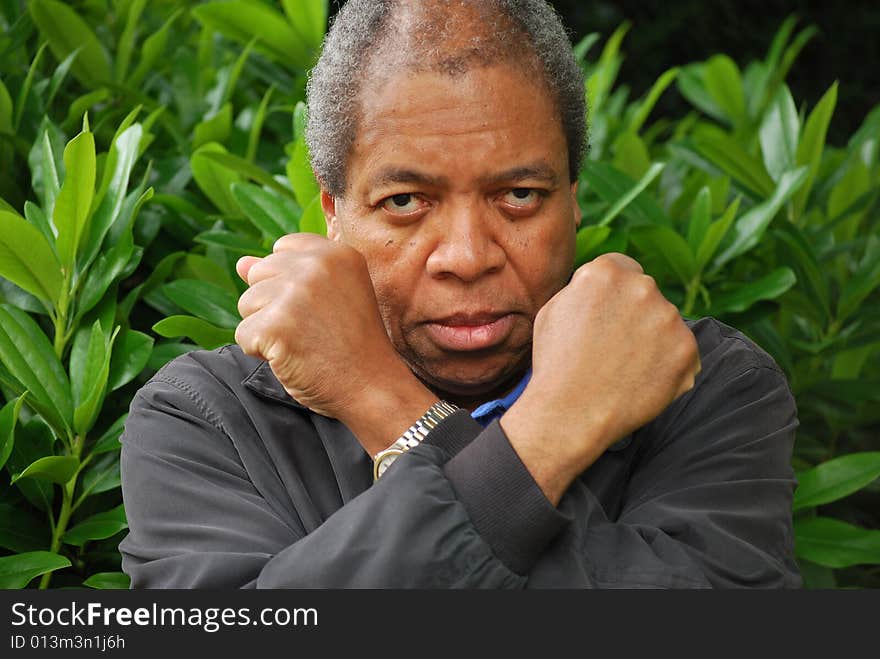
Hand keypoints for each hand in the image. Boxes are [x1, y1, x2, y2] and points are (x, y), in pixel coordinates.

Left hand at [235, 234, 435, 452]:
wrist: (372, 387)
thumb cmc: (353, 346)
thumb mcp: (330, 298)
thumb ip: (287, 274)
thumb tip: (241, 263)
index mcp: (337, 253)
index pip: (282, 249)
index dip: (287, 282)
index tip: (315, 308)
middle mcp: (317, 265)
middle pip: (259, 274)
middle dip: (273, 305)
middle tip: (311, 329)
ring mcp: (295, 292)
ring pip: (246, 303)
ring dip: (265, 329)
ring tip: (302, 343)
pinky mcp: (276, 324)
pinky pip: (243, 335)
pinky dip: (261, 353)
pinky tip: (292, 358)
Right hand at [501, 253, 699, 502]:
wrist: (571, 412)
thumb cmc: (555, 363)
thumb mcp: (553, 310)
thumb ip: (583, 289)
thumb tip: (603, 287)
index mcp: (606, 272)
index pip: (623, 269)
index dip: (614, 295)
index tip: (608, 317)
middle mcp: (642, 287)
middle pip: (645, 294)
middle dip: (634, 314)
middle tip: (614, 347)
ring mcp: (668, 317)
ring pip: (665, 322)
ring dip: (652, 339)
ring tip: (625, 368)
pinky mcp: (686, 348)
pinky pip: (682, 351)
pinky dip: (668, 364)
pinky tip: (642, 380)